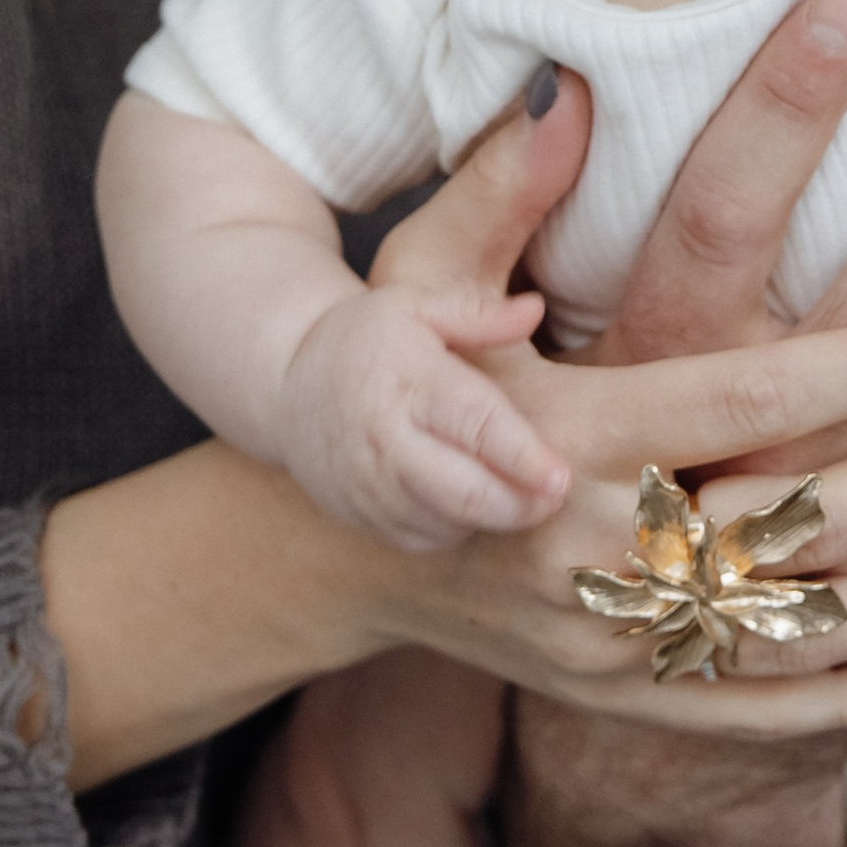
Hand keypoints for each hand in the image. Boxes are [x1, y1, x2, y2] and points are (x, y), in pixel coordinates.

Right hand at [280, 284, 561, 553]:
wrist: (285, 386)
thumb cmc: (364, 340)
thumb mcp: (415, 307)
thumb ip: (479, 316)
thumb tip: (536, 308)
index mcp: (410, 380)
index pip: (474, 425)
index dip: (522, 457)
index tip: (560, 477)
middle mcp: (387, 438)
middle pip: (464, 492)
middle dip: (520, 504)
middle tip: (554, 496)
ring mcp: (371, 484)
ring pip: (446, 523)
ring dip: (492, 518)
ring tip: (520, 495)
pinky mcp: (363, 515)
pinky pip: (423, 539)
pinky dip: (456, 529)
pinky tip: (471, 503)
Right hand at [364, 72, 846, 736]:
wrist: (341, 556)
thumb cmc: (389, 389)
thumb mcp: (412, 287)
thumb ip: (496, 192)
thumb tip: (566, 85)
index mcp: (563, 436)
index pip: (740, 398)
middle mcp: (595, 547)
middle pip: (801, 515)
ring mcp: (617, 636)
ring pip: (807, 624)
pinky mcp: (632, 694)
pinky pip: (770, 708)